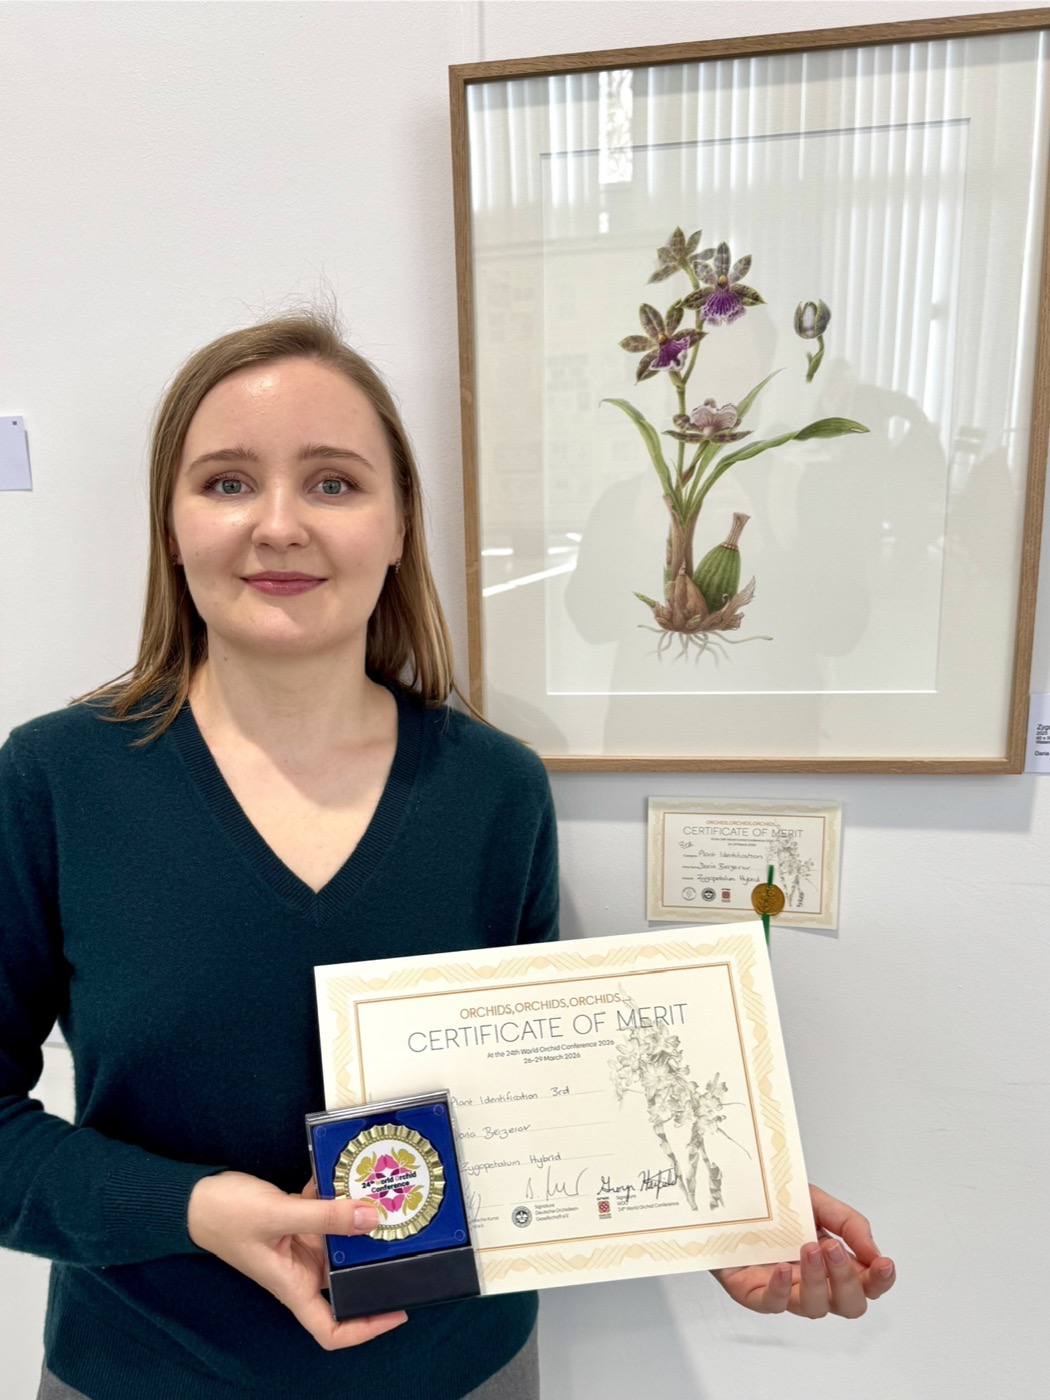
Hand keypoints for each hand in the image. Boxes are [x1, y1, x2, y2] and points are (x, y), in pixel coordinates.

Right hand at [188, 1171, 407, 1347]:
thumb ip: (325, 1216)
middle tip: (407, 1237)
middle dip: (374, 1260)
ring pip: (342, 1240)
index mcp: (293, 1286)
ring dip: (360, 1219)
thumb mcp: (278, 1213)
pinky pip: (328, 1212)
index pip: (331, 1329)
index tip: (398, 1311)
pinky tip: (346, 1170)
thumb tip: (372, 1218)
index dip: (365, 1328)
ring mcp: (301, 1245)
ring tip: (388, 1195)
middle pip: (346, 1280)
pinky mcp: (298, 1220)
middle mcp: (301, 1270)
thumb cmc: (227, 1216)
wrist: (196, 1196)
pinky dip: (338, 1195)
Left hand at [712, 1184, 895, 1318]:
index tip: (883, 1263)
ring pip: (813, 1307)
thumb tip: (874, 1252)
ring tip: (808, 1247)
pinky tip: (783, 1269)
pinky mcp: (754, 1293)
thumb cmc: (773, 1205)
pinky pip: (772, 1304)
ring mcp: (785, 1291)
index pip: (868, 1284)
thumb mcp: (816, 1200)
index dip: (880, 1281)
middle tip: (833, 1248)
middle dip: (847, 1280)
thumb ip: (849, 1222)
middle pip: (848, 1305)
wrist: (728, 1199)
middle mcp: (814, 1282)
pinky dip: (781, 1290)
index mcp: (833, 1262)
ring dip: (816, 1279)